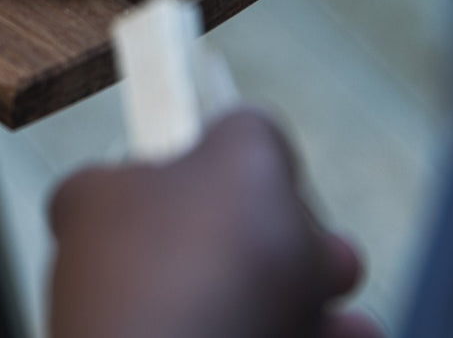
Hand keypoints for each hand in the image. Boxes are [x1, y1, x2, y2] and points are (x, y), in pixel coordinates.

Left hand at [48, 110, 381, 337]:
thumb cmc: (200, 272)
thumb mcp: (243, 157)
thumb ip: (252, 134)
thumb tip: (255, 146)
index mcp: (97, 204)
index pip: (157, 172)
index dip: (229, 175)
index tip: (279, 186)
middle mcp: (107, 274)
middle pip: (217, 249)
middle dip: (296, 251)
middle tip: (336, 260)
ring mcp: (138, 335)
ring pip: (241, 311)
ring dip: (312, 309)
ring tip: (355, 324)